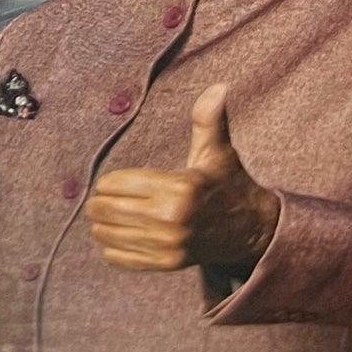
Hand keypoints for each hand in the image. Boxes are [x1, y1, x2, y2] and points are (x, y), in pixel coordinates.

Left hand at [84, 84, 280, 274]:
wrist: (252, 230)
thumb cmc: (226, 184)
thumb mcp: (217, 152)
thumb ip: (208, 120)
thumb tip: (218, 87)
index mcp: (178, 189)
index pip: (116, 184)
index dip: (109, 182)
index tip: (112, 182)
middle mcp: (171, 220)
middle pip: (106, 210)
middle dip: (99, 202)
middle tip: (103, 198)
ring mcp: (168, 246)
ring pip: (108, 235)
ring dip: (101, 225)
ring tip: (108, 216)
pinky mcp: (167, 264)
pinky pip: (120, 259)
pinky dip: (112, 247)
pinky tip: (117, 236)